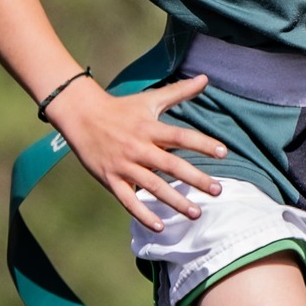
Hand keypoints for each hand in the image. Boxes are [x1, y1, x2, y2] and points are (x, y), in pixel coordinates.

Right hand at [44, 72, 228, 232]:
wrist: (80, 115)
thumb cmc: (121, 107)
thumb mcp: (150, 98)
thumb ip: (179, 92)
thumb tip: (205, 78)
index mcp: (150, 128)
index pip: (181, 136)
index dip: (203, 144)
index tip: (224, 153)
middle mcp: (139, 148)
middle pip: (171, 165)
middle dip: (196, 179)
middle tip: (218, 191)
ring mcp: (124, 165)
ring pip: (153, 187)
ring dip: (175, 201)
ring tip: (196, 212)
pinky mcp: (110, 179)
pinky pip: (128, 200)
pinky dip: (143, 214)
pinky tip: (160, 226)